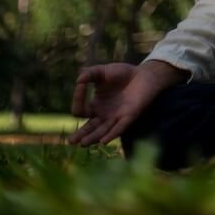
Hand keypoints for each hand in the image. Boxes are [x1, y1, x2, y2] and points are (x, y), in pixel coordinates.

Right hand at [69, 60, 184, 146]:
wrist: (143, 74)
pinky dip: (111, 134)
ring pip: (102, 131)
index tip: (81, 84)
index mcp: (95, 105)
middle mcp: (103, 115)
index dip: (78, 99)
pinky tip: (103, 141)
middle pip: (89, 128)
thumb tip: (78, 79)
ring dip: (93, 137)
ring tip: (83, 143)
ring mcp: (115, 117)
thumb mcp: (103, 71)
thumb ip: (90, 73)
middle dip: (80, 135)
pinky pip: (119, 128)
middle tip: (71, 141)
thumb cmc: (122, 73)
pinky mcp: (129, 117)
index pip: (81, 110)